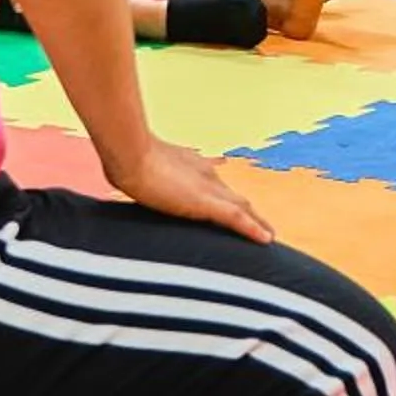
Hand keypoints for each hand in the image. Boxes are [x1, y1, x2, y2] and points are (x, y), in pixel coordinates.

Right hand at [108, 137, 273, 243]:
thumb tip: (125, 179)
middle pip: (236, 198)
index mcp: (195, 169)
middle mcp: (207, 177)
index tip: (240, 211)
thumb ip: (144, 176)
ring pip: (242, 209)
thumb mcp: (141, 169)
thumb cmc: (127, 159)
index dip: (231, 202)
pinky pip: (237, 218)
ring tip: (269, 236)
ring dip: (257, 223)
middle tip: (263, 227)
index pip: (219, 189)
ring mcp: (208, 189)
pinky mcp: (206, 202)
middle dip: (249, 213)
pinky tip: (267, 240)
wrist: (129, 156)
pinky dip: (253, 228)